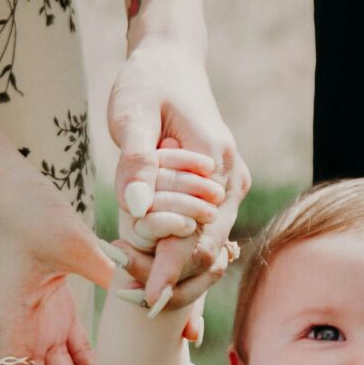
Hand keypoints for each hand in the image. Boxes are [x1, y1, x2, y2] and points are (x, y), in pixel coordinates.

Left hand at [107, 36, 250, 303]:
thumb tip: (138, 208)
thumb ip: (137, 160)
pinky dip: (184, 259)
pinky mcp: (219, 192)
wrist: (170, 62)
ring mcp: (229, 187)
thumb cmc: (147, 83)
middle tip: (132, 302)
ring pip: (209, 248)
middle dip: (174, 280)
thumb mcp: (133, 114)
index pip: (196, 230)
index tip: (145, 299)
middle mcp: (231, 179)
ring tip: (140, 297)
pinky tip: (159, 281)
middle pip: (208, 248)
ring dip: (179, 274)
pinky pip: (205, 235)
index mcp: (216, 161)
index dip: (170, 267)